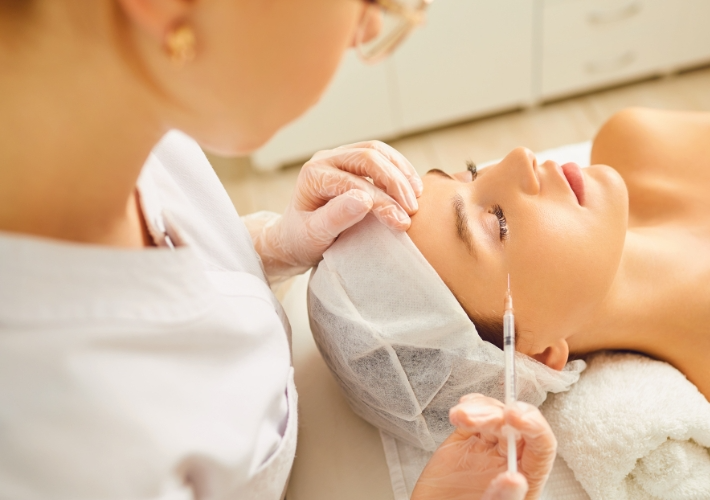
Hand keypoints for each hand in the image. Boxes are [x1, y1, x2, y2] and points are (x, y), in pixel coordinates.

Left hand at [248, 141, 421, 281]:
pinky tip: (412, 186)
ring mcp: (338, 157)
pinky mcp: (351, 162)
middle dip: (395, 183)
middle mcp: (325, 160)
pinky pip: (380, 155)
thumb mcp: (314, 236)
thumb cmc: (302, 240)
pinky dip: (398, 168)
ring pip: (377, 151)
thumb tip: (365, 199)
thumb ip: (336, 217)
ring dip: (400, 171)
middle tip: (412, 209)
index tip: (401, 223)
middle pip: (368, 157)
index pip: (355, 182)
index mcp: (313, 175)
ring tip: (417, 196)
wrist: (294, 238)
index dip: (382, 202)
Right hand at [411, 394, 556, 499]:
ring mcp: (488, 447)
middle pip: (515, 425)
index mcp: (527, 478)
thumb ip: (504, 497)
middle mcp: (510, 459)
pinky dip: (469, 407)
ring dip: (478, 410)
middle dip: (497, 416)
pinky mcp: (467, 440)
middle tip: (477, 419)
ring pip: (494, 415)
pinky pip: (474, 414)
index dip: (534, 426)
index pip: (542, 445)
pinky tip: (459, 413)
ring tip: (459, 418)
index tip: (515, 417)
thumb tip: (516, 479)